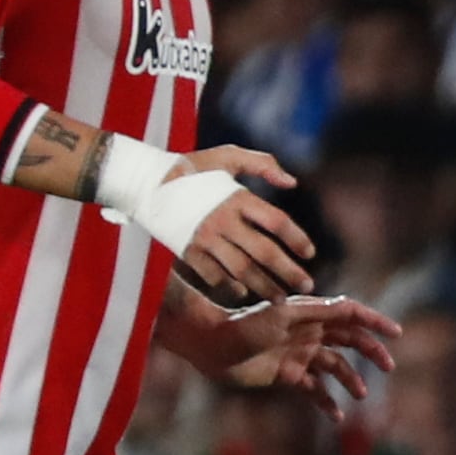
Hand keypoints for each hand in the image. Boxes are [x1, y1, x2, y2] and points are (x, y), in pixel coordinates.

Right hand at [162, 147, 320, 303]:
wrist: (145, 182)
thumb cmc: (192, 167)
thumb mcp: (227, 156)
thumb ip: (262, 164)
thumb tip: (291, 182)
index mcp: (237, 197)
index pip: (276, 222)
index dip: (296, 239)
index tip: (310, 253)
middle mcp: (223, 221)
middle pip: (263, 252)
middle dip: (287, 271)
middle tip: (307, 285)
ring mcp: (204, 239)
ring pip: (240, 270)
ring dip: (263, 286)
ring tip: (281, 298)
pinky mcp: (187, 252)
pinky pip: (213, 276)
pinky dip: (230, 287)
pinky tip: (244, 293)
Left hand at [211, 290, 398, 406]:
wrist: (212, 347)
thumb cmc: (244, 326)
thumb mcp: (282, 316)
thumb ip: (317, 313)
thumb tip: (351, 308)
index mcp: (312, 314)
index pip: (352, 315)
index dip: (375, 322)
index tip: (396, 333)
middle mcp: (310, 333)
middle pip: (350, 341)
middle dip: (371, 352)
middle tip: (388, 366)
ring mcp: (300, 355)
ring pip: (336, 367)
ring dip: (350, 380)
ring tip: (359, 395)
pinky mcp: (288, 375)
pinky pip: (315, 390)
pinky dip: (327, 402)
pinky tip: (336, 416)